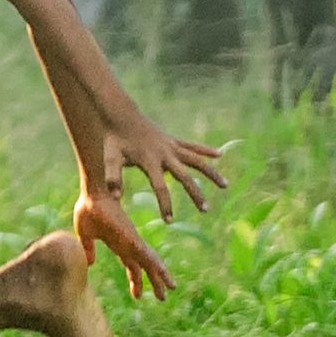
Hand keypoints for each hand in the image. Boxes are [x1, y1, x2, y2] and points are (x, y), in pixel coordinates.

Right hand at [74, 183, 172, 301]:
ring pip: (150, 262)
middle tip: (163, 297)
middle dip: (154, 282)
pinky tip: (163, 274)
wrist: (92, 193)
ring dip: (161, 276)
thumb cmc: (87, 208)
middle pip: (145, 267)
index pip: (131, 265)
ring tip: (171, 289)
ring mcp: (132, 240)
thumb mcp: (85, 234)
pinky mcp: (132, 237)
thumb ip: (88, 248)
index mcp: (119, 244)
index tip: (139, 296)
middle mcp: (129, 244)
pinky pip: (146, 254)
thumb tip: (89, 263)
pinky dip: (155, 265)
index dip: (136, 280)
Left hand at [106, 111, 227, 223]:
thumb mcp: (110, 158)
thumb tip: (116, 197)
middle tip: (205, 210)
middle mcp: (165, 154)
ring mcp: (171, 146)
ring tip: (225, 185)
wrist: (121, 115)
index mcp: (149, 162)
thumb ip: (113, 177)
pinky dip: (206, 150)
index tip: (169, 221)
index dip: (165, 205)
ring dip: (211, 173)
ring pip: (196, 161)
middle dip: (195, 194)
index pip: (160, 187)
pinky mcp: (173, 140)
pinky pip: (193, 146)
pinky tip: (220, 155)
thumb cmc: (115, 139)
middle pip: (184, 177)